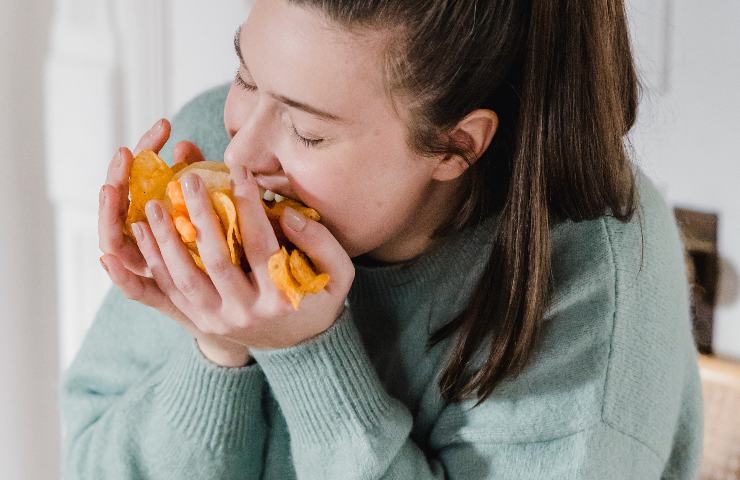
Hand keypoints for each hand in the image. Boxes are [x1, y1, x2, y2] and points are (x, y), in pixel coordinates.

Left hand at [129, 161, 354, 359]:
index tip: (239, 171)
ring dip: (166, 240)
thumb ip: (322, 243)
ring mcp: (219, 321)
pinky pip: (170, 292)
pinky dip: (154, 263)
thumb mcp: (339, 274)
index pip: (260, 245)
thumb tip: (289, 215)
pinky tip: (141, 234)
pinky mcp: (199, 322)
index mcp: (281, 298)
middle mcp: (246, 313)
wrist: (299, 347)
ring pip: (184, 279)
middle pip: (216, 261)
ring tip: (154, 205)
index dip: (249, 206)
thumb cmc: (319, 300)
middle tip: (188, 180)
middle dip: (200, 217)